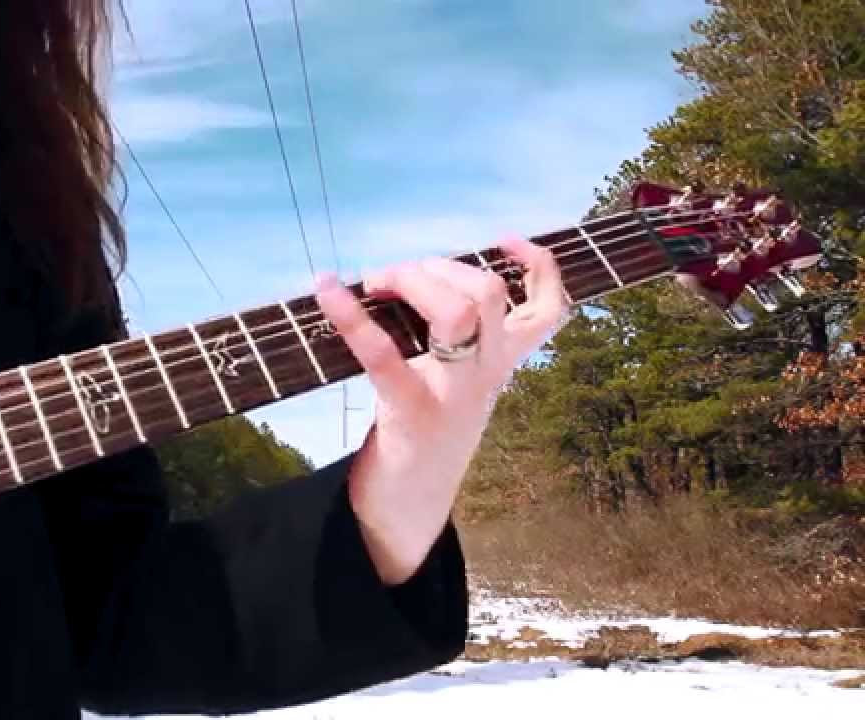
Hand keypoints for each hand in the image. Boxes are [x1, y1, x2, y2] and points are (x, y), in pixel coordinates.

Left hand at [314, 237, 568, 584]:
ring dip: (413, 280)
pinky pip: (385, 355)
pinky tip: (325, 290)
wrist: (408, 507)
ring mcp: (454, 394)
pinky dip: (351, 317)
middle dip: (438, 266)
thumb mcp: (457, 380)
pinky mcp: (412, 413)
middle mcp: (488, 374)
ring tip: (375, 284)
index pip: (549, 309)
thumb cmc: (425, 431)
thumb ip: (457, 337)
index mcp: (502, 364)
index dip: (538, 265)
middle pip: (490, 294)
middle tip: (391, 278)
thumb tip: (413, 276)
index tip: (502, 238)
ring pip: (460, 312)